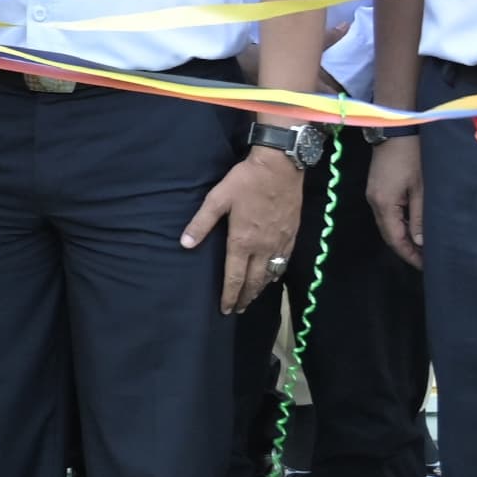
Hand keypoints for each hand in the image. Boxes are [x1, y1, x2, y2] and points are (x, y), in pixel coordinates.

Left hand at [188, 145, 303, 314]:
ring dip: (260, 289)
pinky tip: (272, 276)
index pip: (234, 278)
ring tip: (252, 298)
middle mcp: (262, 248)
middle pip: (254, 282)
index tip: (225, 309)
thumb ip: (201, 223)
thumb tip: (184, 244)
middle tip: (238, 309)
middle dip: (245, 298)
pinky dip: (276, 274)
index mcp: (242, 242)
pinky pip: (284, 261)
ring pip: (270, 275)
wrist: (280, 167)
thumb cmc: (246, 181)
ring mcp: (279, 242)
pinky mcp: (292, 235)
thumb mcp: (218, 199)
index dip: (229, 296)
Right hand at [367, 133, 423, 268]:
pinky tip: (412, 227)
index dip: (410, 255)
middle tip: (425, 261)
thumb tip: (420, 242)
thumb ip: (419, 216)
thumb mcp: (421, 188)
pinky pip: (387, 213)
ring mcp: (373, 195)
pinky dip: (399, 224)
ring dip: (403, 237)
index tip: (425, 266)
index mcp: (384, 204)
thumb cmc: (411, 156)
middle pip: (389, 235)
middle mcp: (374, 202)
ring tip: (421, 247)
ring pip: (388, 225)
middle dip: (406, 249)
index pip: (396, 239)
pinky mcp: (377, 188)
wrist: (395, 128)